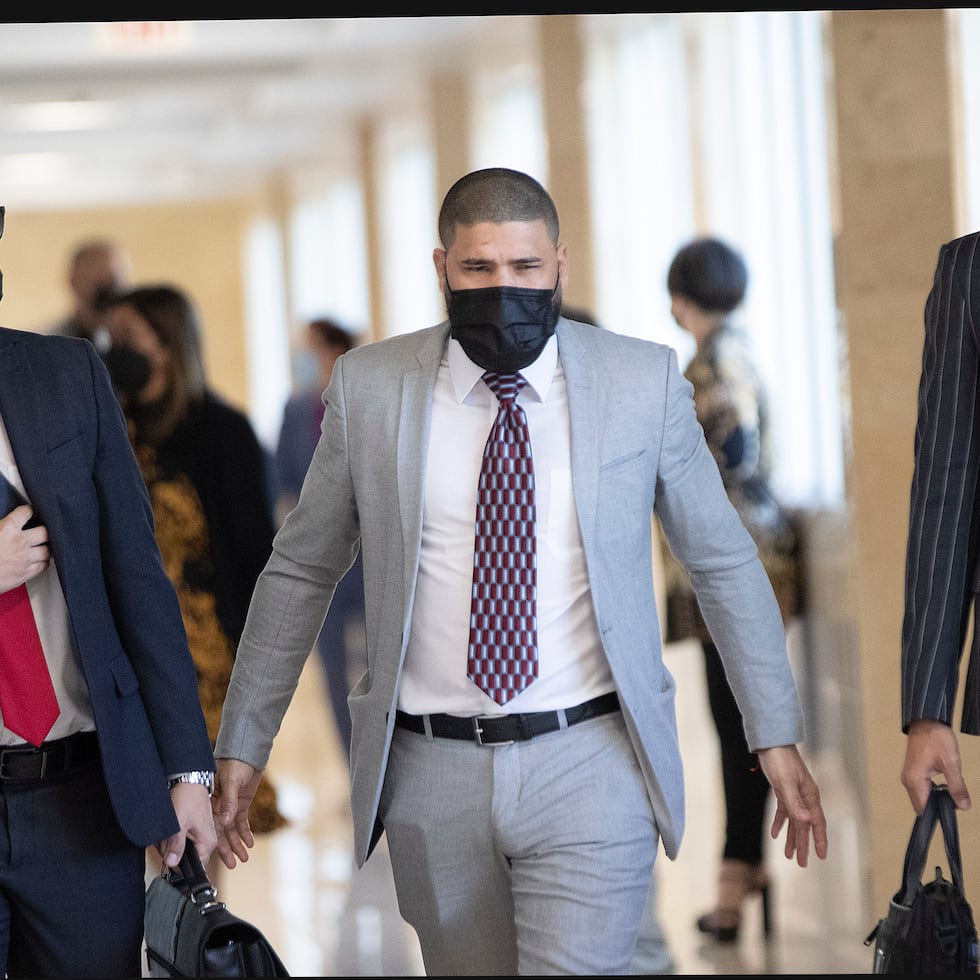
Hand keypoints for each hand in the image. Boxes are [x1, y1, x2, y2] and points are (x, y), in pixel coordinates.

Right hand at [0, 506, 48, 592]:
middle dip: (43, 531)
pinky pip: (43, 565)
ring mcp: (25, 558)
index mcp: (7, 529)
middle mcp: (19, 542)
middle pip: (45, 532)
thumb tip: (3, 522)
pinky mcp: (26, 573)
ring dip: (45, 548)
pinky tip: (38, 560)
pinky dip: (43, 562)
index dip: (27, 511)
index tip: (27, 512)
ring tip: (40, 546)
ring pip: (47, 550)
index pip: (25, 512)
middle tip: (39, 531)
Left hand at [156, 782, 217, 868]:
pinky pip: (182, 839)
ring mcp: (202, 833)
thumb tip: (171, 864)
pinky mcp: (196, 828)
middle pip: (186, 859)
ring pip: (182, 849)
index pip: (195, 868)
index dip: (179, 866)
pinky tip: (171, 828)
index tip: (169, 859)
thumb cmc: (188, 798)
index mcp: (208, 843)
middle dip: (172, 852)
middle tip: (166, 840)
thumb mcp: (178, 825)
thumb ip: (175, 846)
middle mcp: (208, 840)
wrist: (189, 780)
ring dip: (171, 843)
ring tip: (169, 830)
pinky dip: (173, 835)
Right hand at [212, 759, 261, 869]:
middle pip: (221, 832)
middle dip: (227, 848)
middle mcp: (218, 808)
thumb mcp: (231, 781)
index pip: (212, 827)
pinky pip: (242, 822)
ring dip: (237, 844)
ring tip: (243, 857)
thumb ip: (229, 801)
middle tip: (233, 864)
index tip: (220, 858)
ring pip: (232, 830)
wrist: (246, 753)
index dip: (215, 843)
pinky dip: (245, 832)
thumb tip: (225, 821)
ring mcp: (229, 807)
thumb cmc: (234, 764)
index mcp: (210, 803)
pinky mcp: (240, 805)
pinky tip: (249, 843)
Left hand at [755, 744, 828, 866]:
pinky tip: (775, 833)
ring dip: (792, 837)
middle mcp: (804, 797)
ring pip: (795, 821)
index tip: (821, 856)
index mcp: (809, 796)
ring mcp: (794, 794)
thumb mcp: (785, 782)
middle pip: (805, 825)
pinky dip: (780, 823)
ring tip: (789, 855)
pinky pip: (784, 811)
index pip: (817, 823)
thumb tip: (806, 821)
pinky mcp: (783, 790)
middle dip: (803, 844)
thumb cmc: (780, 760)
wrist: (771, 742)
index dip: (819, 840)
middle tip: (801, 863)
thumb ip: (795, 802)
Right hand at [901, 720, 970, 813]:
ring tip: (950, 788)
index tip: (951, 810)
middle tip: (954, 798)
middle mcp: (908, 780)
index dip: (938, 812)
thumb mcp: (951, 763)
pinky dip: (932, 790)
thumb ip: (957, 787)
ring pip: (922, 797)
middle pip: (922, 804)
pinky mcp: (912, 771)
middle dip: (938, 805)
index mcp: (915, 780)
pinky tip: (943, 783)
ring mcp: (908, 775)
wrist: (926, 720)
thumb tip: (963, 806)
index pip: (924, 808)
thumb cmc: (936, 738)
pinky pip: (921, 788)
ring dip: (935, 797)